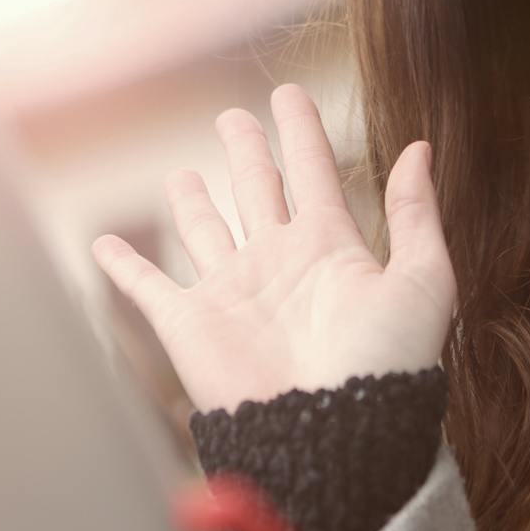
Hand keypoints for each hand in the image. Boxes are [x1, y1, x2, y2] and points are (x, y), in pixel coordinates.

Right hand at [92, 84, 456, 412]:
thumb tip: (420, 148)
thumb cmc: (386, 366)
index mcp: (331, 247)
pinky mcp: (191, 325)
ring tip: (183, 174)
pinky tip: (107, 244)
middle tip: (233, 116)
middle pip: (256, 189)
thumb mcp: (422, 280)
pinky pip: (148, 287)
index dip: (302, 131)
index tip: (290, 94)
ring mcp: (232, 292)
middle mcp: (278, 262)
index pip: (312, 170)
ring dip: (193, 201)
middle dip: (246, 151)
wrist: (335, 436)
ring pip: (206, 229)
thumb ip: (416, 213)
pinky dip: (123, 266)